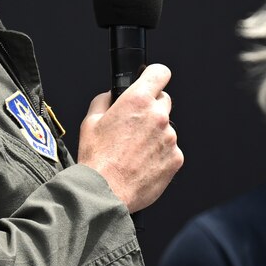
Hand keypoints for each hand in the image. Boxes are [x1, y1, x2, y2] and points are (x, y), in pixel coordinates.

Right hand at [77, 63, 181, 212]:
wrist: (106, 192)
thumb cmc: (97, 159)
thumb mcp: (90, 121)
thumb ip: (104, 100)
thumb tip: (112, 96)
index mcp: (137, 100)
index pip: (160, 73)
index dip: (154, 76)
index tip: (152, 81)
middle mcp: (158, 116)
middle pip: (163, 101)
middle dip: (151, 109)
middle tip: (134, 126)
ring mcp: (170, 138)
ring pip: (166, 128)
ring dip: (155, 135)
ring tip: (134, 151)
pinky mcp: (176, 158)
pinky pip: (170, 150)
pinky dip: (160, 155)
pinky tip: (142, 164)